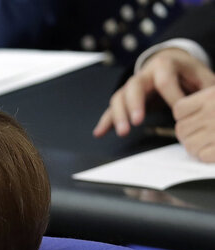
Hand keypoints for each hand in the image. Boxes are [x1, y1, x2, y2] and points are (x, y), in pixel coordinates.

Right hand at [94, 47, 214, 136]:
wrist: (172, 63)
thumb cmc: (189, 74)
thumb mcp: (202, 76)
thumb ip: (207, 88)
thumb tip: (210, 102)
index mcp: (164, 65)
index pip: (165, 81)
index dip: (171, 97)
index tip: (180, 112)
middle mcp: (144, 74)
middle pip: (134, 87)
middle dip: (135, 105)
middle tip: (138, 121)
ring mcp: (132, 86)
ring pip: (119, 98)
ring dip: (119, 116)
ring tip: (124, 132)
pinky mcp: (125, 97)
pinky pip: (112, 108)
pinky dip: (106, 121)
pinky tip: (99, 133)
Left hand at [173, 86, 214, 162]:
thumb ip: (202, 103)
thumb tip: (179, 114)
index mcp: (210, 97)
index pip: (179, 109)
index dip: (184, 116)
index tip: (193, 118)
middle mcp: (212, 113)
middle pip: (181, 129)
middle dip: (187, 134)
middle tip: (199, 134)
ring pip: (188, 145)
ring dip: (195, 146)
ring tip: (207, 142)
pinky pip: (202, 156)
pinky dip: (207, 155)